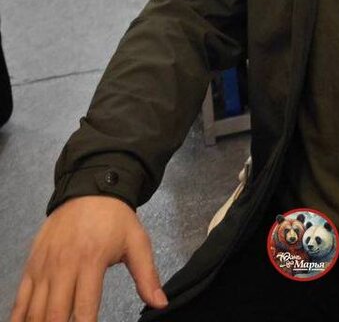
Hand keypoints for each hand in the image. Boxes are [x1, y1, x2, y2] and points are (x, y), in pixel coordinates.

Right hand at [11, 196, 167, 321]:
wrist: (89, 187)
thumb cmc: (115, 218)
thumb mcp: (137, 242)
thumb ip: (147, 275)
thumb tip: (160, 303)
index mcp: (91, 261)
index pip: (85, 308)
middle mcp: (64, 265)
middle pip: (55, 314)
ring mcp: (45, 265)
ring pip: (35, 309)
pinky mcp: (33, 263)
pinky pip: (21, 297)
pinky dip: (19, 316)